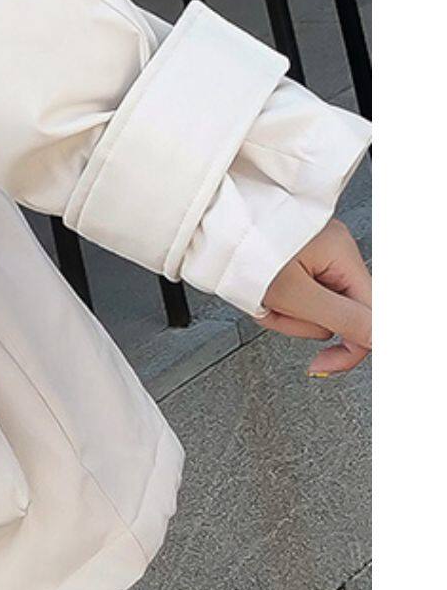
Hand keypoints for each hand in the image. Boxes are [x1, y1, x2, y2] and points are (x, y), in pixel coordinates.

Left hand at [253, 216, 370, 376]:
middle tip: (277, 310)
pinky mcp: (297, 259)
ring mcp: (316, 253)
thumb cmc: (245, 251)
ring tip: (263, 298)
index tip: (328, 364)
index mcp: (343, 253)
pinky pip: (298, 295)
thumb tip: (380, 338)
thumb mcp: (295, 294)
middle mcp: (335, 249)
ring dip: (286, 312)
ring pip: (314, 307)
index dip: (352, 346)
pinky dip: (279, 301)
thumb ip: (342, 319)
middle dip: (303, 321)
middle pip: (338, 313)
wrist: (209, 225)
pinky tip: (261, 294)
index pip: (371, 313)